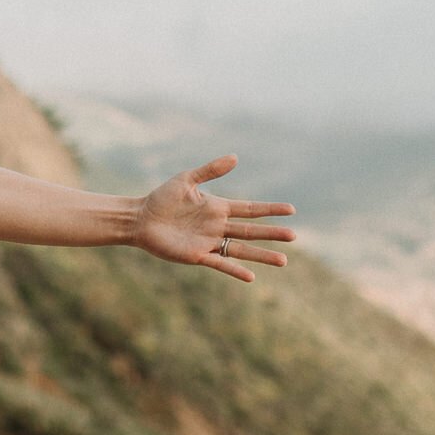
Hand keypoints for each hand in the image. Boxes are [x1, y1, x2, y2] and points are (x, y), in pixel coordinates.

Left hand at [132, 155, 296, 282]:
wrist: (140, 219)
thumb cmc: (161, 198)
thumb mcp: (187, 180)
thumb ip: (210, 170)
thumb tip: (236, 157)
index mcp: (217, 207)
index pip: (250, 209)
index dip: (270, 209)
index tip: (291, 210)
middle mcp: (217, 226)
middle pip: (251, 230)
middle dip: (272, 233)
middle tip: (294, 236)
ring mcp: (209, 242)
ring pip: (241, 250)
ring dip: (261, 255)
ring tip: (283, 260)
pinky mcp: (197, 255)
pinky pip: (220, 263)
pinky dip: (235, 269)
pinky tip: (251, 276)